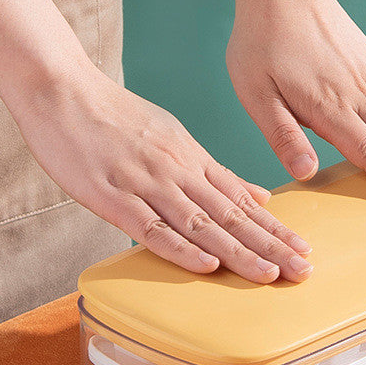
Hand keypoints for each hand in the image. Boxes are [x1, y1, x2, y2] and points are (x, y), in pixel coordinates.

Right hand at [11, 63, 313, 281]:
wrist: (63, 90)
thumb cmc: (117, 117)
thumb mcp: (175, 138)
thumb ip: (215, 172)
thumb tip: (260, 195)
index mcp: (194, 160)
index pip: (243, 201)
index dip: (275, 228)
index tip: (303, 248)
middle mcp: (178, 172)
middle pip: (232, 216)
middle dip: (270, 246)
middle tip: (302, 269)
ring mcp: (147, 184)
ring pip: (201, 224)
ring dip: (238, 252)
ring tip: (270, 274)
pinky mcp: (112, 196)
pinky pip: (151, 227)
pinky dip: (181, 248)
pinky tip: (208, 265)